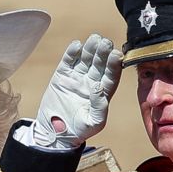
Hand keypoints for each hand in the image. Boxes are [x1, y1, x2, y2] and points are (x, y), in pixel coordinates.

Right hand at [33, 34, 122, 149]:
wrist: (56, 132)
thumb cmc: (78, 130)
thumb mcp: (93, 123)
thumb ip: (99, 107)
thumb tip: (98, 87)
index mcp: (103, 93)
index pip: (111, 75)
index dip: (114, 65)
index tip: (116, 54)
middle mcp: (92, 82)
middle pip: (100, 64)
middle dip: (103, 52)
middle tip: (105, 42)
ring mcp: (77, 78)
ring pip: (86, 59)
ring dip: (90, 48)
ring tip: (94, 39)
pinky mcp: (62, 76)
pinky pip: (68, 61)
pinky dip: (72, 52)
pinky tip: (77, 45)